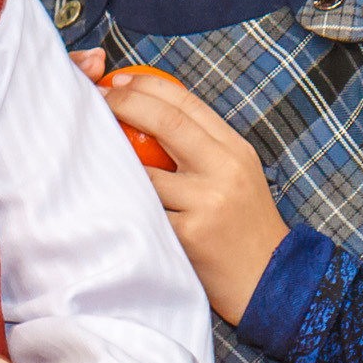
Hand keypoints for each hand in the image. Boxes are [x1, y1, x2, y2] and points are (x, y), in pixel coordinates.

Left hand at [95, 63, 287, 323]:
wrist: (271, 281)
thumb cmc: (244, 228)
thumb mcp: (237, 176)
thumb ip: (202, 148)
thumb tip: (149, 114)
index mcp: (236, 150)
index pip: (188, 103)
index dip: (147, 85)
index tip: (119, 80)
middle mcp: (224, 170)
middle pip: (167, 121)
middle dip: (124, 103)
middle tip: (96, 99)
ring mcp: (207, 202)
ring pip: (146, 169)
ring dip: (113, 155)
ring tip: (91, 148)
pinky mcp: (189, 235)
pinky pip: (144, 210)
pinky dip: (122, 201)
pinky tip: (103, 195)